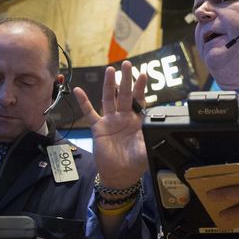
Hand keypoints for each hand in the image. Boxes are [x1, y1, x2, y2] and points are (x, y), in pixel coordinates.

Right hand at [73, 60, 147, 188]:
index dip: (141, 88)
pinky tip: (79, 90)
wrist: (120, 174)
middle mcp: (124, 117)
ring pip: (109, 99)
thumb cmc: (135, 163)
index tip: (143, 74)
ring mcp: (111, 121)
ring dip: (109, 85)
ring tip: (110, 70)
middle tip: (127, 64)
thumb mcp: (146, 151)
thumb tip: (159, 135)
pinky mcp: (98, 128)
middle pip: (125, 94)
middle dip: (126, 79)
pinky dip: (84, 102)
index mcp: (137, 120)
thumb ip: (151, 142)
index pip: (140, 100)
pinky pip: (90, 113)